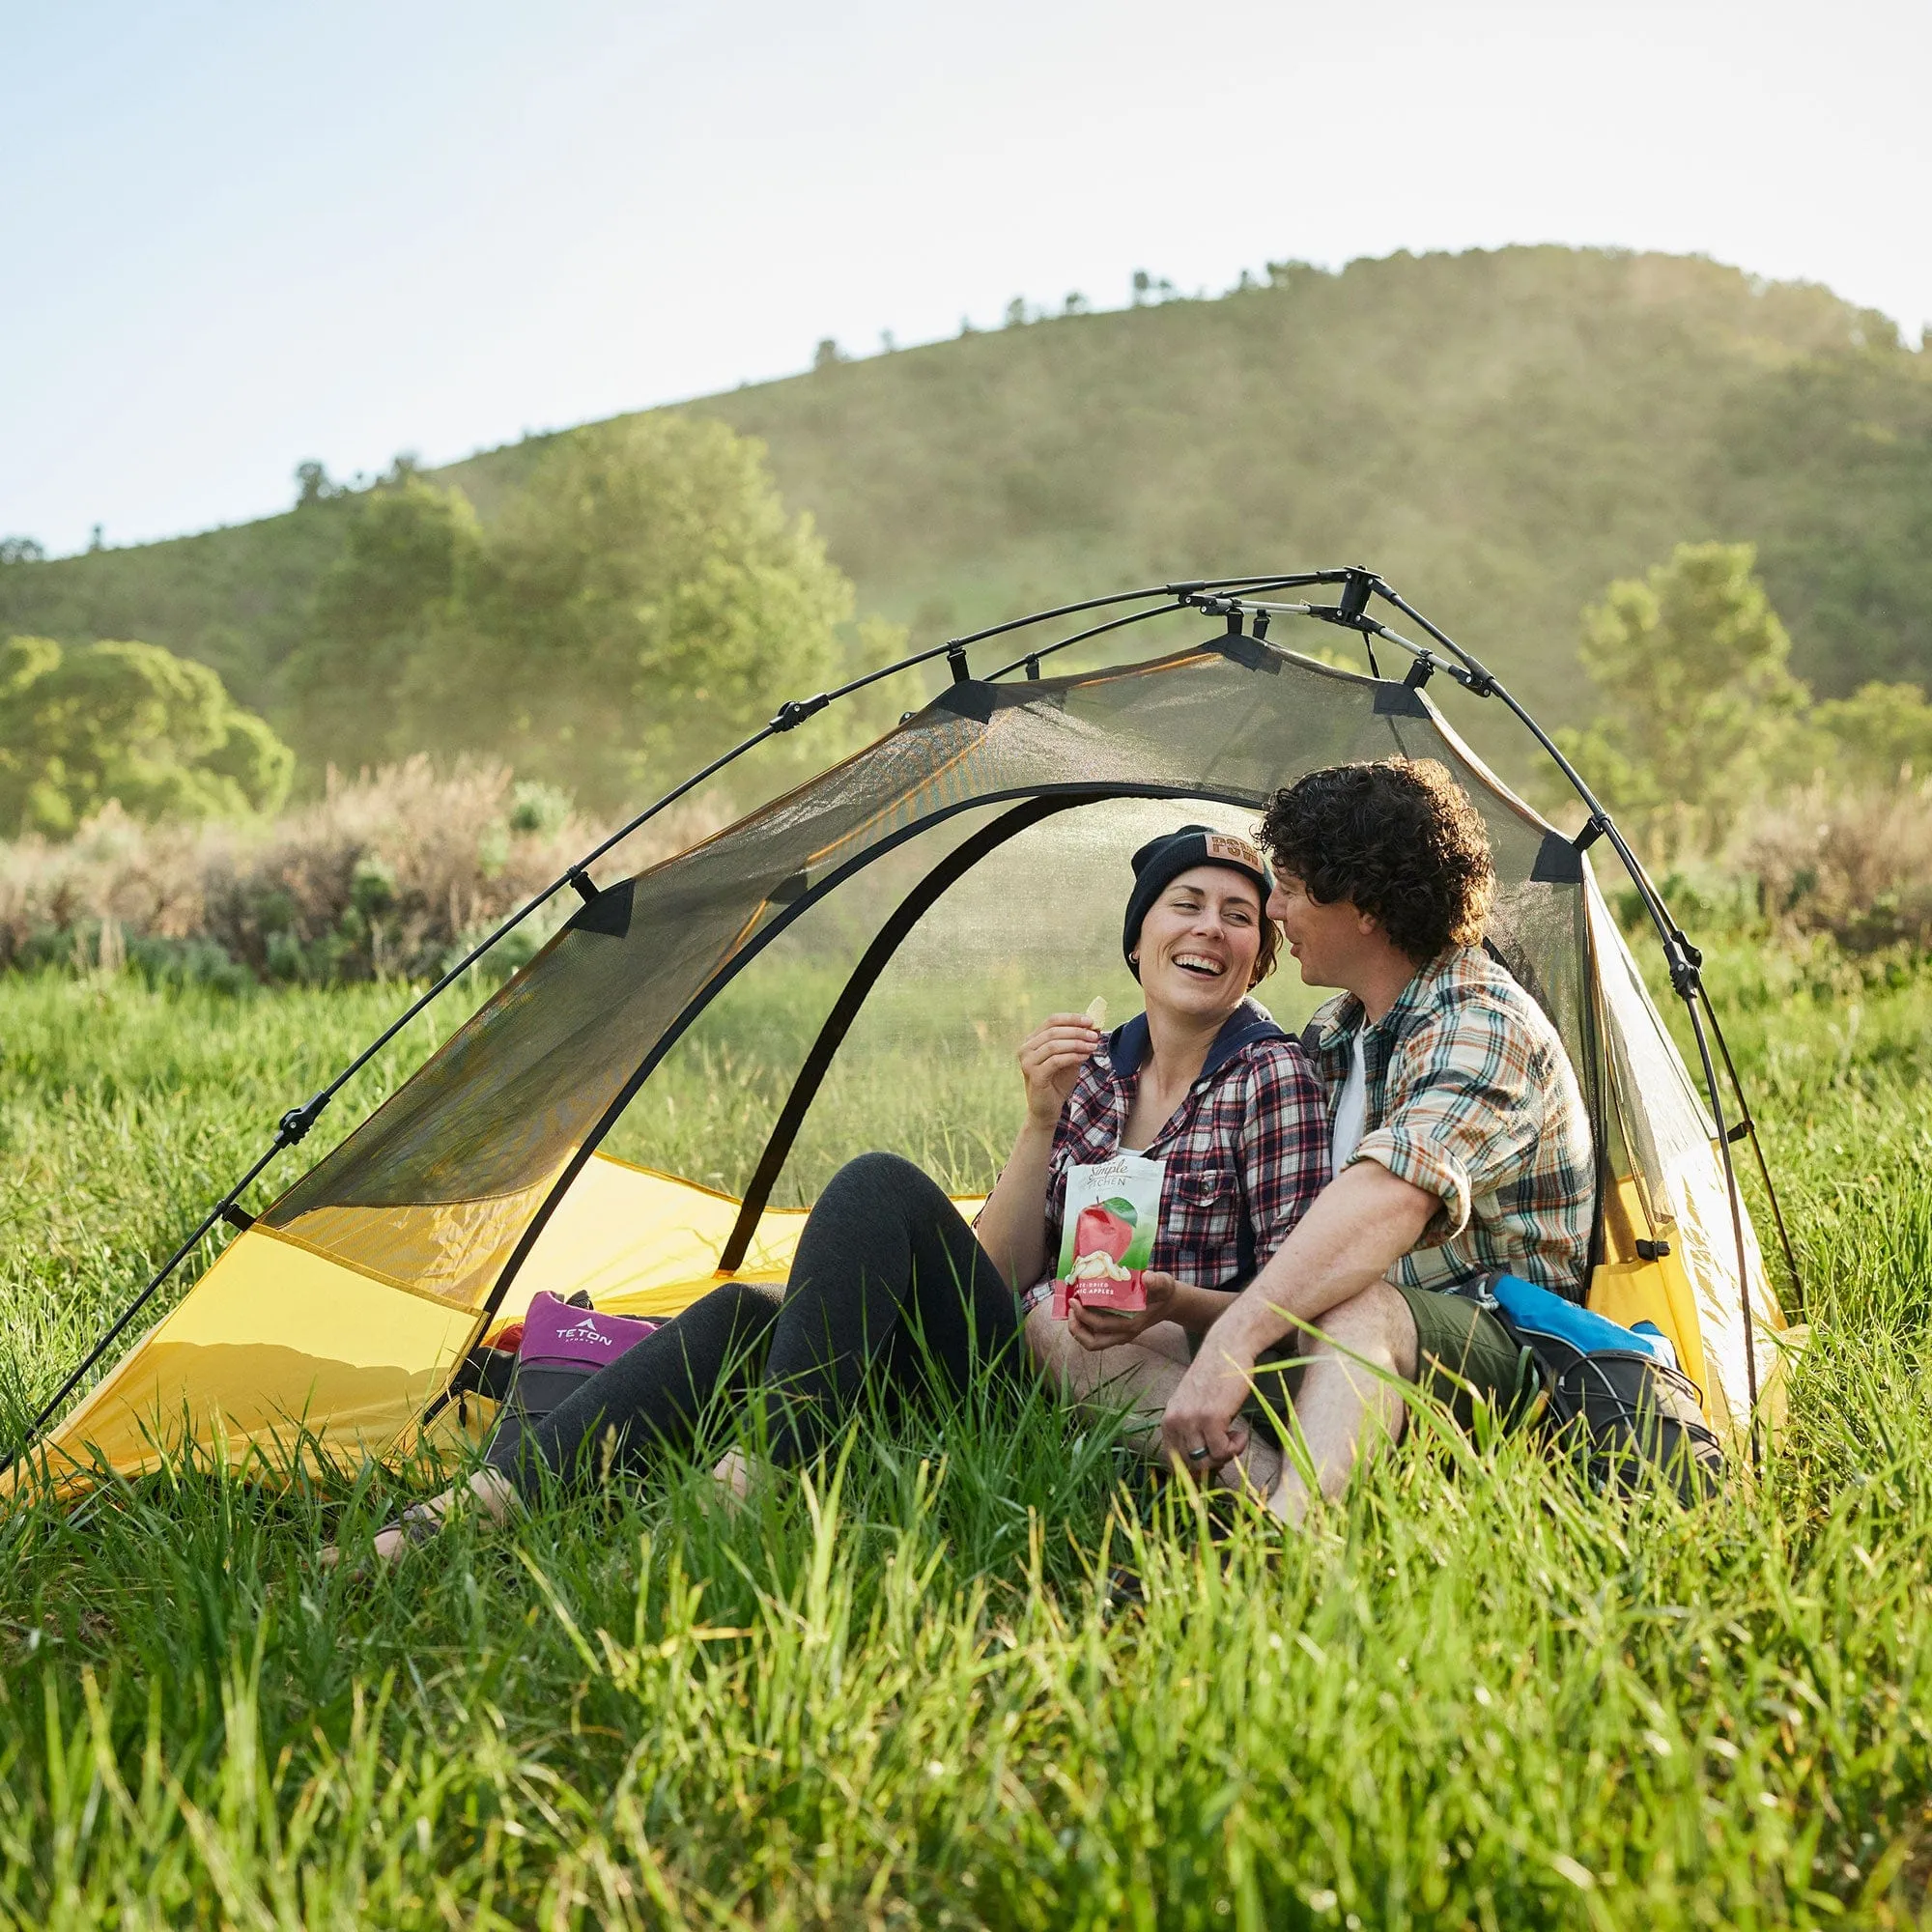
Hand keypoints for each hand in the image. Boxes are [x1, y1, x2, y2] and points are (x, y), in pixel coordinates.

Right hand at [1016, 1014, 1101, 1128]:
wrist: (1047, 1110)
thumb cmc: (1058, 1083)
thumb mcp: (1070, 1058)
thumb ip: (1078, 1043)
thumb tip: (1095, 1027)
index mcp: (1032, 1040)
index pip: (1052, 1021)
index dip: (1072, 1019)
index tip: (1091, 1021)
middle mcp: (1025, 1049)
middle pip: (1053, 1031)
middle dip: (1077, 1031)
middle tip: (1095, 1035)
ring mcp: (1027, 1062)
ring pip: (1054, 1045)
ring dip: (1077, 1043)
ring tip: (1093, 1046)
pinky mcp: (1034, 1075)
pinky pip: (1056, 1061)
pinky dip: (1072, 1056)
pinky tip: (1084, 1057)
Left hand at [1066, 1269, 1181, 1350]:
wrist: (1170, 1303)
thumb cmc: (1163, 1292)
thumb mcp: (1163, 1284)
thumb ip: (1157, 1281)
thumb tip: (1147, 1277)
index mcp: (1132, 1324)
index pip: (1102, 1326)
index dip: (1084, 1315)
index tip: (1074, 1299)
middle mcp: (1124, 1334)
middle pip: (1092, 1342)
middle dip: (1076, 1327)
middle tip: (1070, 1307)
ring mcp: (1120, 1335)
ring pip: (1092, 1342)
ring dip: (1078, 1330)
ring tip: (1072, 1311)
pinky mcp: (1117, 1332)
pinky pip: (1096, 1336)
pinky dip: (1085, 1326)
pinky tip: (1081, 1309)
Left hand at [1160, 1332, 1256, 1476]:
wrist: (1226, 1350)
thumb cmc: (1215, 1379)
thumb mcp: (1194, 1405)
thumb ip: (1192, 1431)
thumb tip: (1201, 1469)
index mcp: (1168, 1420)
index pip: (1173, 1461)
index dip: (1195, 1468)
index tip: (1213, 1460)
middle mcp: (1175, 1421)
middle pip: (1191, 1465)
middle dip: (1213, 1463)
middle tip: (1228, 1447)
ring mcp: (1192, 1420)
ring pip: (1207, 1462)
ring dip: (1226, 1455)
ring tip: (1235, 1437)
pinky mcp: (1211, 1418)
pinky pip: (1222, 1451)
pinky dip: (1236, 1448)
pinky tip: (1242, 1433)